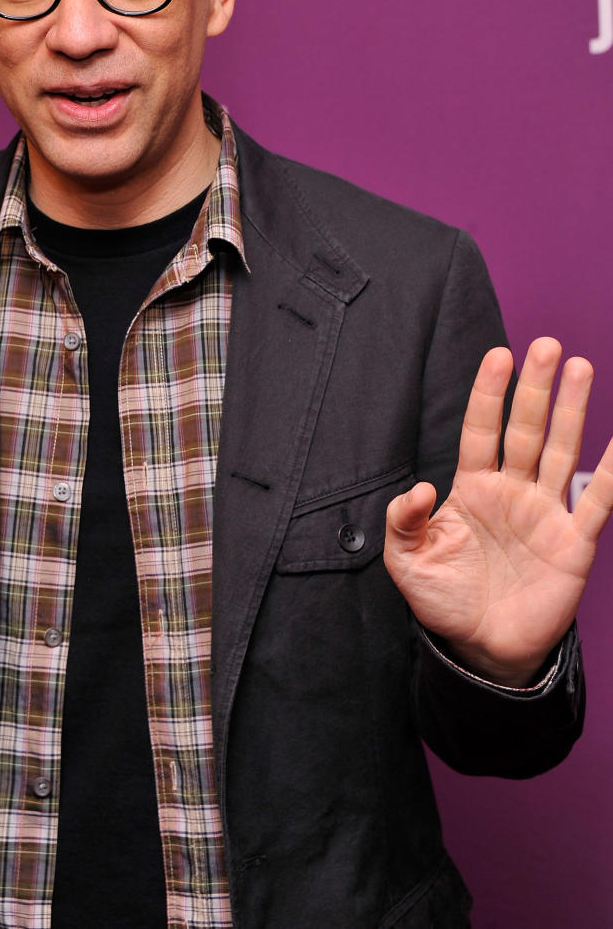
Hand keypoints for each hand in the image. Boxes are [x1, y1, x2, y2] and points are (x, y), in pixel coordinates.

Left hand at [383, 338, 612, 686]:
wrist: (482, 648)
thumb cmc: (444, 600)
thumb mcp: (406, 561)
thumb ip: (402, 521)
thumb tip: (418, 488)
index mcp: (472, 487)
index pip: (480, 430)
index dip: (488, 394)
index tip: (499, 354)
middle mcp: (511, 490)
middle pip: (525, 428)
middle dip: (535, 388)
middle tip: (547, 345)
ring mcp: (545, 512)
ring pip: (561, 450)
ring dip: (570, 411)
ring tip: (579, 367)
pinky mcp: (573, 542)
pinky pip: (600, 500)